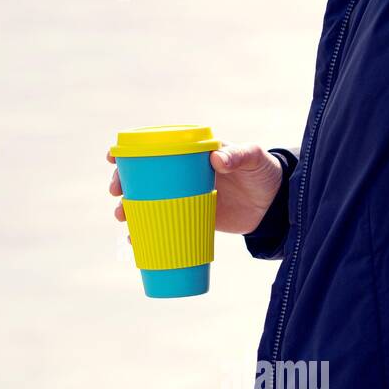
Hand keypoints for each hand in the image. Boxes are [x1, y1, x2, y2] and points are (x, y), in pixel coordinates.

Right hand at [108, 143, 283, 234]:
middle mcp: (183, 173)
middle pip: (144, 176)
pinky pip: (164, 223)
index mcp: (191, 153)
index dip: (129, 151)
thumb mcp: (254, 159)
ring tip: (123, 218)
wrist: (276, 205)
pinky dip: (148, 232)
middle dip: (123, 183)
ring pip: (149, 201)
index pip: (154, 147)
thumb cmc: (264, 173)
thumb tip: (216, 159)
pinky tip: (135, 241)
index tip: (113, 158)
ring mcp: (185, 196)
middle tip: (117, 194)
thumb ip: (238, 156)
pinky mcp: (192, 217)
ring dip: (130, 209)